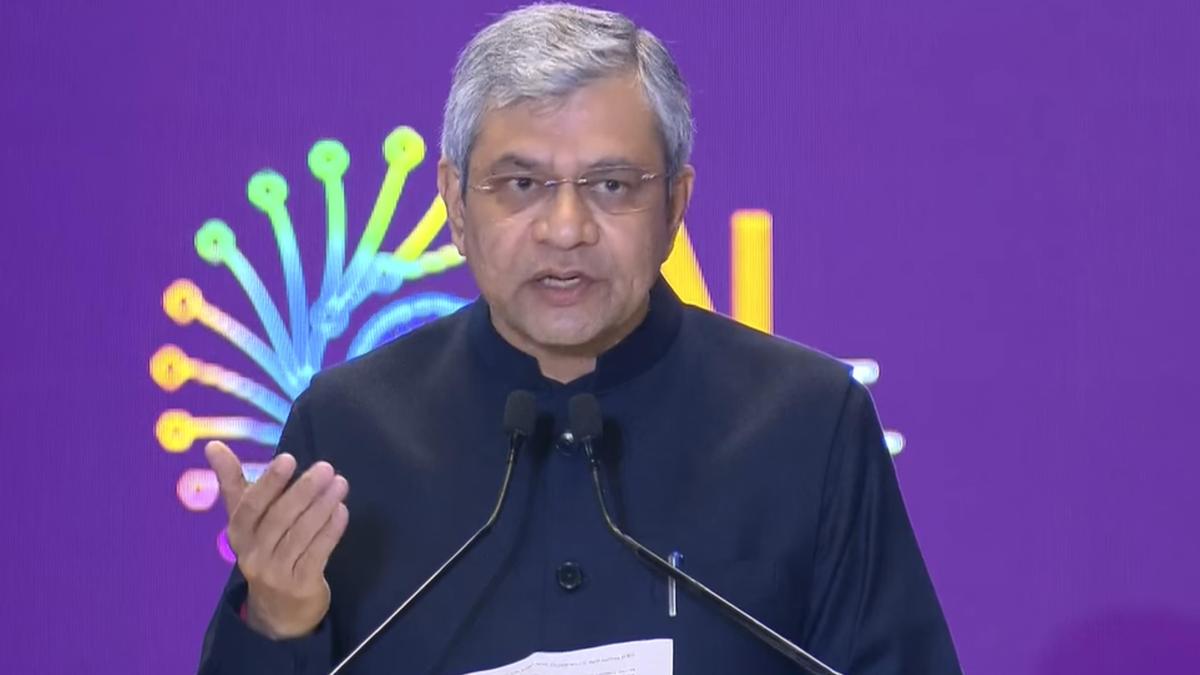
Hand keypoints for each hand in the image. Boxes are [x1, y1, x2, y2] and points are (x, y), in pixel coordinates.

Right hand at [205, 440, 349, 638]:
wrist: (278, 611)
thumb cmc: (264, 550)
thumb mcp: (246, 520)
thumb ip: (233, 482)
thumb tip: (212, 445)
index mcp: (239, 534)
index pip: (249, 506)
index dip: (268, 483)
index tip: (288, 459)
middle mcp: (253, 554)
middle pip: (279, 518)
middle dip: (303, 490)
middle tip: (326, 468)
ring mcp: (276, 573)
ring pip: (300, 534)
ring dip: (323, 506)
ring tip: (340, 484)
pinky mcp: (300, 585)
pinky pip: (317, 553)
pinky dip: (331, 530)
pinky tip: (342, 510)